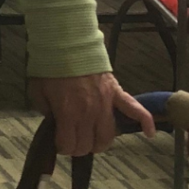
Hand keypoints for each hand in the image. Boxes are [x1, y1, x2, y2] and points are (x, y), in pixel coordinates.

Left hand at [27, 72, 155, 155]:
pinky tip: (150, 133)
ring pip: (107, 137)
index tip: (60, 141)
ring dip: (99, 142)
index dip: (62, 147)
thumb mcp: (38, 94)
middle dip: (79, 147)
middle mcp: (89, 113)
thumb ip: (47, 113)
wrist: (67, 41)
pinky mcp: (117, 93)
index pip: (69, 146)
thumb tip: (55, 125)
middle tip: (74, 139)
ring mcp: (105, 104)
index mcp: (68, 113)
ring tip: (93, 138)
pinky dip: (144, 121)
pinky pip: (134, 109)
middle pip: (88, 146)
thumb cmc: (51, 67)